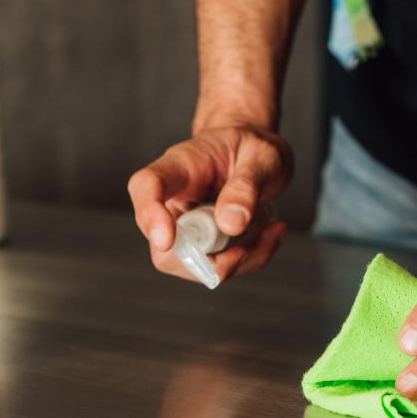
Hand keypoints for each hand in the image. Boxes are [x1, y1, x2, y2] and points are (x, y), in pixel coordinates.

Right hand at [127, 125, 291, 284]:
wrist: (256, 155)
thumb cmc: (252, 147)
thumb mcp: (262, 157)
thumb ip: (246, 186)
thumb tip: (230, 224)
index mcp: (180, 167)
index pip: (147, 187)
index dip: (150, 216)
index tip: (167, 240)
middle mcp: (174, 201)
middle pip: (164, 249)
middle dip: (210, 258)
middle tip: (250, 231)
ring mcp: (185, 229)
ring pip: (194, 266)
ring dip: (240, 258)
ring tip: (266, 223)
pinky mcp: (202, 247)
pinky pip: (219, 269)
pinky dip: (252, 258)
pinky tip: (269, 232)